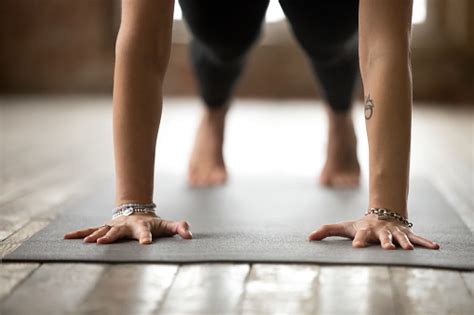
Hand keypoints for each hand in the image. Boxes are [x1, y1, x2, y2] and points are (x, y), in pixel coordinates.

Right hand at [63, 213, 191, 244]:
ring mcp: (114, 226)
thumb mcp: (168, 226)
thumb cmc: (155, 224)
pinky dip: (80, 233)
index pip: (146, 233)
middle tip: (103, 242)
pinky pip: (91, 230)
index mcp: (143, 226)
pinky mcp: (105, 227)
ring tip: (87, 242)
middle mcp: (126, 226)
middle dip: (111, 236)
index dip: (146, 237)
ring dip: (94, 235)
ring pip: (102, 229)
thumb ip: (179, 228)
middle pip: (118, 232)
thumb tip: (190, 234)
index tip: (145, 244)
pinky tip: (67, 237)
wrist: (138, 212)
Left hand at [308, 214, 438, 249]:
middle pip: (383, 237)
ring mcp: (394, 232)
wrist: (382, 213)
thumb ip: (326, 230)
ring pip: (400, 238)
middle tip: (387, 249)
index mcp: (365, 230)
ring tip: (409, 250)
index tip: (357, 247)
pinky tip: (436, 248)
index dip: (358, 241)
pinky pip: (418, 239)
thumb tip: (309, 237)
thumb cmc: (360, 224)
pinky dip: (426, 243)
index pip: (360, 236)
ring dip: (405, 243)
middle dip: (385, 242)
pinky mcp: (406, 234)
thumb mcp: (344, 227)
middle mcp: (381, 231)